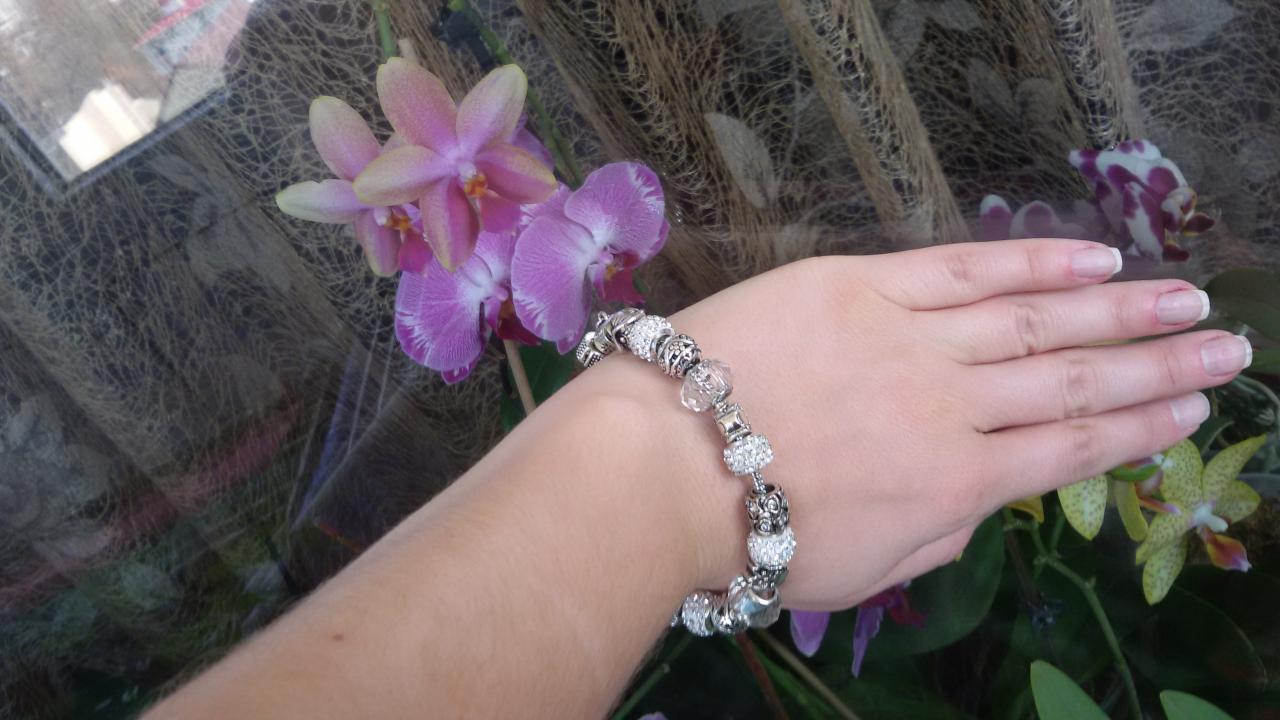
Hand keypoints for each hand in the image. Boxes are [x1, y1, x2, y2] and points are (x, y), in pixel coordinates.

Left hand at [595, 239, 1249, 610]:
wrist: (664, 468)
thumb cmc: (752, 537)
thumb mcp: (861, 570)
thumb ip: (937, 533)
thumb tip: (979, 498)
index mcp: (953, 485)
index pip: (1068, 450)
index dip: (1137, 429)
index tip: (1192, 411)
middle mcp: (951, 408)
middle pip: (1072, 380)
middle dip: (1158, 365)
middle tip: (1227, 346)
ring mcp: (909, 339)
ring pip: (1033, 320)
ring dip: (1119, 309)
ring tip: (1184, 297)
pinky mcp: (860, 286)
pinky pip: (962, 268)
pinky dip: (1032, 261)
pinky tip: (1092, 258)